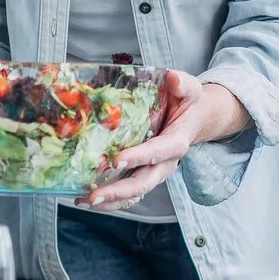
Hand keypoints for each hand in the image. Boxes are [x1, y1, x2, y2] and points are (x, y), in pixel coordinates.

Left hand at [80, 71, 249, 212]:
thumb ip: (183, 84)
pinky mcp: (143, 175)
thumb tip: (172, 78)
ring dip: (109, 201)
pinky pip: (128, 194)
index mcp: (177, 142)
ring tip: (84, 201)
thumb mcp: (190, 89)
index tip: (116, 161)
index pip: (158, 152)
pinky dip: (109, 200)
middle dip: (118, 191)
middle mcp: (165, 163)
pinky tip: (85, 199)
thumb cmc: (187, 102)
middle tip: (93, 194)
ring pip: (134, 193)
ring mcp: (154, 172)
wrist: (193, 119)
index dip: (138, 158)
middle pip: (143, 182)